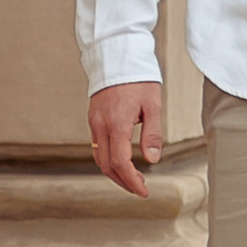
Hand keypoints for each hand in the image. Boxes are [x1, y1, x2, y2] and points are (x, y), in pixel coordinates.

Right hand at [88, 80, 163, 196]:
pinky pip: (96, 146)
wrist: (117, 55)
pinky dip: (108, 159)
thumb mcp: (153, 104)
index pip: (120, 162)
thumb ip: (152, 133)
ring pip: (99, 157)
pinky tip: (121, 161)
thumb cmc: (138, 78)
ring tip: (132, 178)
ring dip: (114, 173)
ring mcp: (94, 122)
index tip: (144, 191)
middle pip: (106, 165)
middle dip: (122, 182)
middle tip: (140, 189)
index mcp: (116, 123)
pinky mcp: (93, 118)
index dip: (131, 181)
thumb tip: (152, 160)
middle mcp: (100, 125)